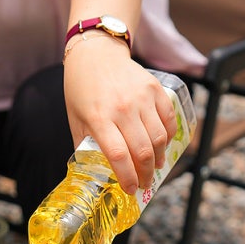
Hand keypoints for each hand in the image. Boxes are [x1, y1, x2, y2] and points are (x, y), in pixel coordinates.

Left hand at [63, 36, 177, 194]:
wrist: (96, 54)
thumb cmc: (81, 90)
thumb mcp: (76, 120)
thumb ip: (85, 145)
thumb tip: (94, 173)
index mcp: (99, 118)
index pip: (119, 155)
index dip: (127, 177)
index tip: (130, 190)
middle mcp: (122, 108)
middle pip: (142, 151)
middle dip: (145, 174)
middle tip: (144, 183)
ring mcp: (141, 97)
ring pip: (159, 138)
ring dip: (158, 158)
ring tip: (154, 167)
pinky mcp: (154, 88)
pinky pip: (168, 119)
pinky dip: (169, 137)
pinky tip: (162, 145)